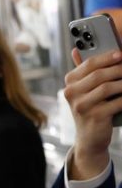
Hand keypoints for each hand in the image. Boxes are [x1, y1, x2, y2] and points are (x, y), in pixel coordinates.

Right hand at [63, 48, 121, 179]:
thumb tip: (76, 49)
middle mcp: (71, 93)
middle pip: (98, 75)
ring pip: (108, 87)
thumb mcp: (84, 90)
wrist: (89, 138)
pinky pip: (117, 102)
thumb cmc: (91, 109)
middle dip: (118, 69)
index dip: (106, 57)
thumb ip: (83, 71)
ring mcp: (81, 106)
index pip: (88, 64)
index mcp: (70, 83)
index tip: (121, 53)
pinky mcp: (94, 116)